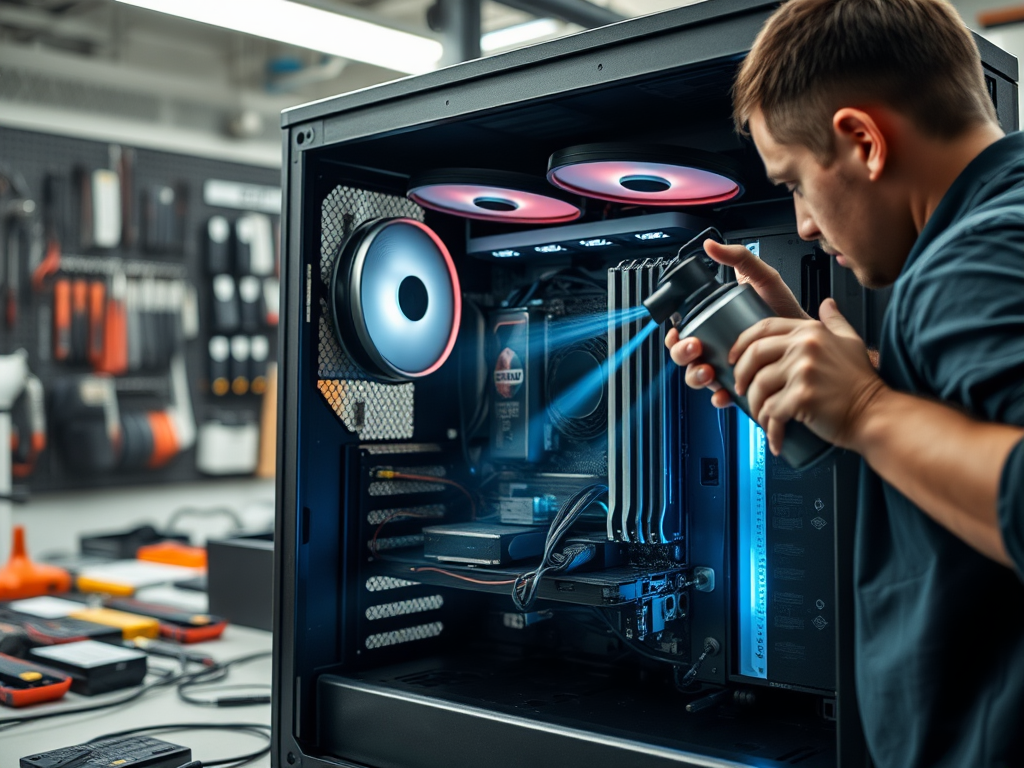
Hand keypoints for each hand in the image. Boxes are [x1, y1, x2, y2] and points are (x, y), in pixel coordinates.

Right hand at [666, 239, 806, 406]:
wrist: (811, 343)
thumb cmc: (787, 312)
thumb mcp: (764, 279)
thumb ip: (741, 258)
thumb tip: (711, 245)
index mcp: (714, 325)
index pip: (682, 332)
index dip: (674, 335)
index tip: (678, 331)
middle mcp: (717, 348)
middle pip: (684, 356)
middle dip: (682, 354)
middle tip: (695, 347)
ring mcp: (727, 369)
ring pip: (697, 377)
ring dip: (696, 376)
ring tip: (709, 370)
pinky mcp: (741, 387)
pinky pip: (721, 396)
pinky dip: (718, 397)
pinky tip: (725, 393)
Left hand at [730, 298, 886, 454]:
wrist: (875, 414)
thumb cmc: (861, 383)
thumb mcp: (851, 342)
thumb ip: (835, 321)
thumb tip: (827, 303)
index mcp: (811, 332)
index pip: (764, 328)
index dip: (742, 343)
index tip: (734, 358)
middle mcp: (805, 347)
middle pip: (754, 355)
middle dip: (741, 375)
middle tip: (741, 389)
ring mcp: (802, 371)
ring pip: (759, 386)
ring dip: (755, 406)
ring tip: (762, 416)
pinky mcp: (801, 397)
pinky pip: (771, 411)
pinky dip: (769, 427)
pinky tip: (774, 434)